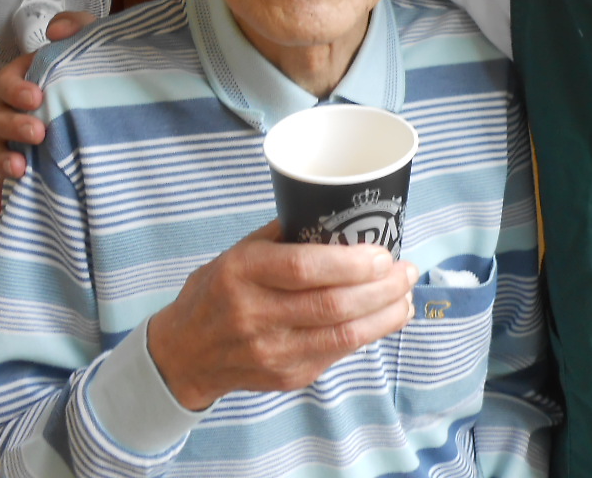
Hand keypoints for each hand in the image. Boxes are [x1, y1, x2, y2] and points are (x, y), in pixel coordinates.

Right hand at [0, 10, 96, 214]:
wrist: (124, 95)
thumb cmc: (100, 68)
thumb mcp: (95, 41)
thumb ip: (78, 26)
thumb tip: (56, 30)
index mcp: (26, 79)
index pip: (3, 83)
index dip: (13, 90)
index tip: (36, 97)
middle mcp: (17, 111)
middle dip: (11, 126)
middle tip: (39, 132)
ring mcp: (21, 141)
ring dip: (1, 160)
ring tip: (22, 170)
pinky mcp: (33, 168)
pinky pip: (9, 185)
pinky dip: (2, 196)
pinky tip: (0, 209)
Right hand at [148, 221, 418, 410]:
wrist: (184, 354)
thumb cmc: (217, 291)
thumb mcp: (238, 252)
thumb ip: (284, 236)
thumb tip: (341, 215)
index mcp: (242, 273)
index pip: (303, 269)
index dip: (350, 263)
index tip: (383, 254)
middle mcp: (255, 315)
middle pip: (331, 305)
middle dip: (380, 288)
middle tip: (406, 271)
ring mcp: (272, 352)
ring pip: (341, 336)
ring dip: (384, 316)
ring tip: (406, 296)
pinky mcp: (286, 377)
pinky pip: (336, 354)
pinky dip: (367, 335)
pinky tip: (385, 318)